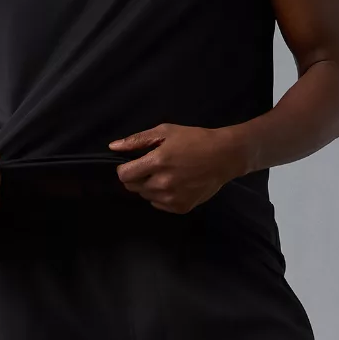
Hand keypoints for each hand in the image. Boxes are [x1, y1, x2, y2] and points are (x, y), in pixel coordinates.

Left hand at [107, 124, 244, 212]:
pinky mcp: (181, 208)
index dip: (124, 168)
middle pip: (133, 187)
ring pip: (146, 196)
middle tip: (153, 167)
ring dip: (150, 186)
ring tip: (167, 174)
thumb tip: (113, 147)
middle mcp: (162, 184)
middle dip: (137, 177)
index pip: (124, 175)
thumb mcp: (166, 131)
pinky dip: (162, 196)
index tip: (133, 163)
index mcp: (156, 163)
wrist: (224, 156)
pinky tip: (176, 184)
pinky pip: (159, 204)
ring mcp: (172, 198)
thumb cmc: (195, 140)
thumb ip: (137, 141)